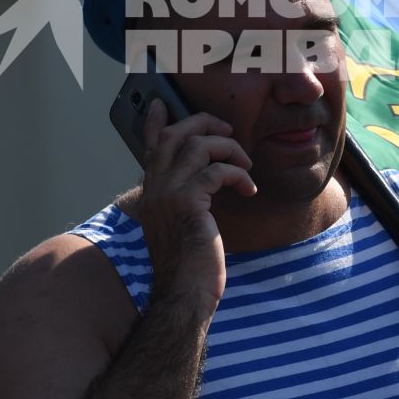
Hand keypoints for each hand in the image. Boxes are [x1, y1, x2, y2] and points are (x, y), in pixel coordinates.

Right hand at [137, 99, 253, 310]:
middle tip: (227, 130)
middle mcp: (153, 190)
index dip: (155, 122)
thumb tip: (206, 182)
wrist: (184, 296)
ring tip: (245, 165)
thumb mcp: (185, 228)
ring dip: (228, 149)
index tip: (161, 103)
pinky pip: (215, 171)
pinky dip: (237, 174)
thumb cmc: (190, 268)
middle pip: (174, 135)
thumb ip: (187, 201)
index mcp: (151, 194)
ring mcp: (167, 195)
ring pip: (196, 146)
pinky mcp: (187, 203)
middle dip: (203, 124)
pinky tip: (248, 189)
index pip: (150, 148)